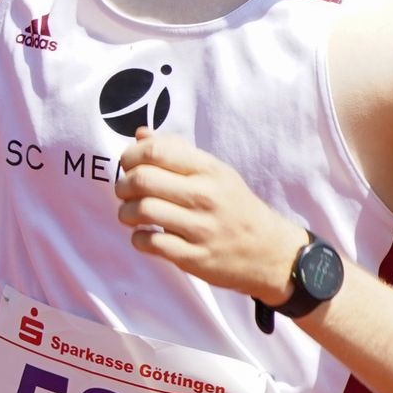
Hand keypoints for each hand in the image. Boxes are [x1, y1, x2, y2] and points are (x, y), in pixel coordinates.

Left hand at [114, 128, 307, 302]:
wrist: (269, 252)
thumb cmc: (235, 207)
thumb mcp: (215, 173)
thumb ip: (177, 152)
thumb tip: (140, 134)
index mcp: (209, 170)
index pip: (156, 151)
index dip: (131, 156)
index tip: (129, 166)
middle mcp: (205, 196)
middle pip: (142, 180)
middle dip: (122, 185)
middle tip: (124, 192)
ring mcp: (200, 228)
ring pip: (142, 211)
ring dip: (125, 213)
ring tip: (130, 215)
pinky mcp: (194, 258)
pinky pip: (151, 243)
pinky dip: (138, 239)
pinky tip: (145, 236)